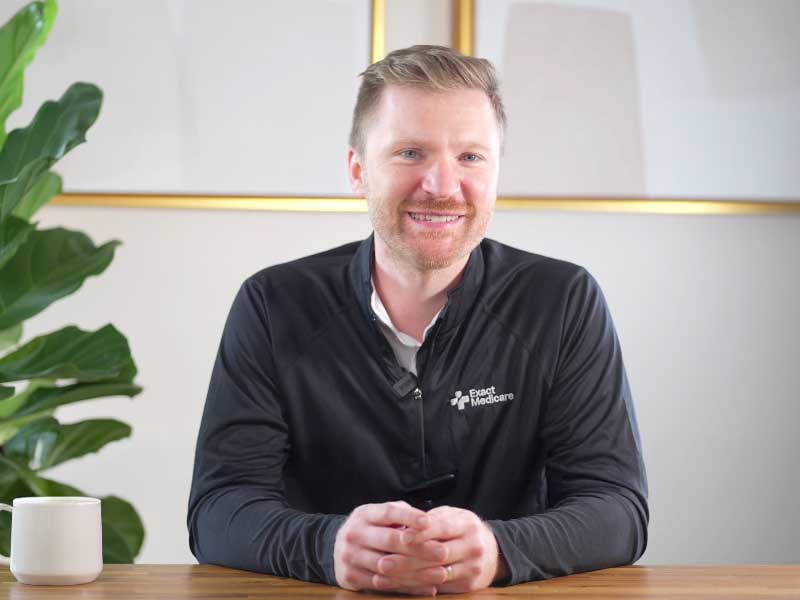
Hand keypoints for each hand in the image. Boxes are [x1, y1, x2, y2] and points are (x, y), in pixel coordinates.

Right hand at [333, 500, 448, 595]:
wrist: (337, 548)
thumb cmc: (371, 529)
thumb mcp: (379, 515)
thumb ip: (400, 515)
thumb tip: (430, 521)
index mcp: (364, 514)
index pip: (388, 513)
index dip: (409, 517)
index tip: (429, 522)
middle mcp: (354, 533)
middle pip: (389, 541)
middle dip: (419, 547)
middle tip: (442, 552)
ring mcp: (350, 556)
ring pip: (388, 566)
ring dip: (417, 572)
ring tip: (440, 573)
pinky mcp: (350, 576)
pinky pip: (383, 585)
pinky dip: (407, 588)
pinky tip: (426, 588)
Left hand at [376, 505, 502, 593]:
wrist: (493, 552)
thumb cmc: (463, 530)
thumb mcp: (452, 517)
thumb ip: (431, 520)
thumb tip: (402, 526)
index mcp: (467, 525)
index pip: (440, 527)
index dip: (419, 532)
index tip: (398, 536)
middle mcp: (472, 546)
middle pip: (436, 554)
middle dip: (407, 559)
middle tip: (382, 562)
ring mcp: (472, 567)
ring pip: (435, 574)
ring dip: (407, 577)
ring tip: (383, 577)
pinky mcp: (468, 585)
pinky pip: (439, 588)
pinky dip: (416, 587)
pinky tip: (397, 586)